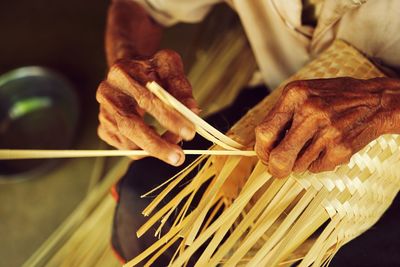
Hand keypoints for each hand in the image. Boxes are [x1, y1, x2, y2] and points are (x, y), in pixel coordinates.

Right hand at [96, 50, 198, 165]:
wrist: (130, 70)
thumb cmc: (152, 69)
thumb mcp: (169, 66)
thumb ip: (181, 87)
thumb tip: (193, 111)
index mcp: (122, 73)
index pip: (147, 99)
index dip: (170, 118)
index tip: (190, 132)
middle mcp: (108, 94)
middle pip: (130, 126)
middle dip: (157, 146)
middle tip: (179, 157)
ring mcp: (103, 113)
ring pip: (129, 143)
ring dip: (156, 147)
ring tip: (175, 139)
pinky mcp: (104, 129)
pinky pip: (127, 148)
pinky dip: (146, 148)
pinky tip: (156, 134)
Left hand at [255, 77, 399, 177]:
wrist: (377, 101)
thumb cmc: (336, 98)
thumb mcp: (304, 94)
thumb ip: (282, 115)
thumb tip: (260, 144)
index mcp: (295, 94)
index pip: (264, 132)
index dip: (261, 150)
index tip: (265, 156)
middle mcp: (309, 111)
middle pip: (278, 156)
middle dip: (275, 168)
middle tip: (278, 169)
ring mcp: (327, 130)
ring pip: (297, 166)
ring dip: (301, 162)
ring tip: (316, 144)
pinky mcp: (341, 148)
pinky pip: (316, 168)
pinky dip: (319, 163)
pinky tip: (329, 146)